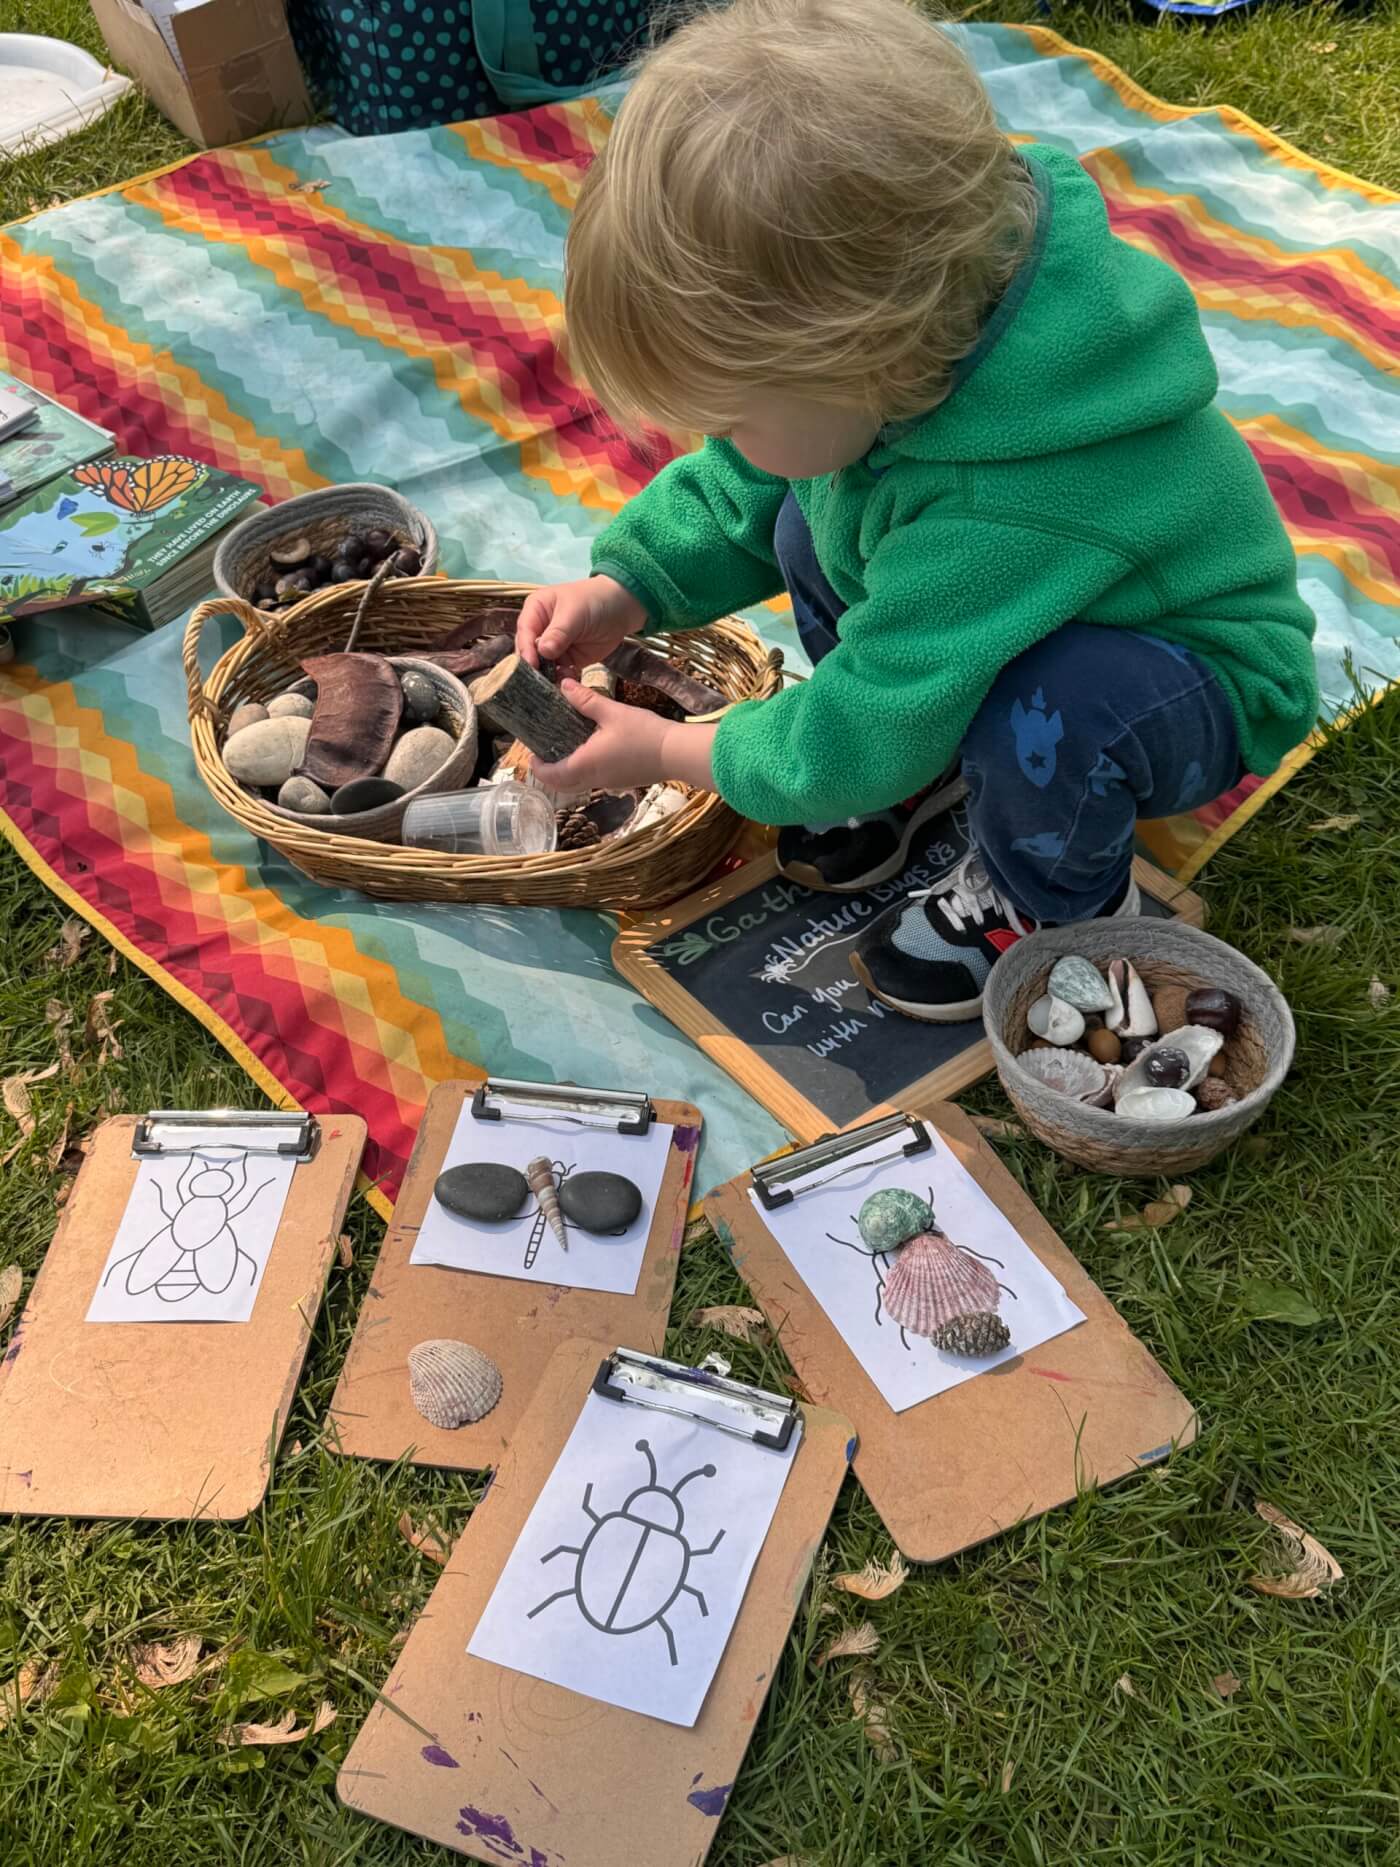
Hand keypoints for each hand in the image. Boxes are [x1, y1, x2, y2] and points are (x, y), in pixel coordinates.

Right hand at [516, 575, 647, 675]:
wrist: (622, 609)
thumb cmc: (594, 601)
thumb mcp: (575, 612)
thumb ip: (559, 632)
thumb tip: (543, 651)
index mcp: (535, 610)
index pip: (524, 632)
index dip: (526, 648)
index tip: (532, 663)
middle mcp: (540, 630)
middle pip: (529, 652)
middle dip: (534, 666)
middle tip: (539, 680)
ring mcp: (553, 647)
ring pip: (542, 665)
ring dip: (547, 675)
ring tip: (554, 683)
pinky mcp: (566, 660)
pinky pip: (558, 673)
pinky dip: (561, 679)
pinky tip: (568, 681)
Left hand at [534, 681, 718, 794]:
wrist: (677, 753)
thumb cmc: (644, 733)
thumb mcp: (612, 712)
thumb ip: (585, 699)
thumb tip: (563, 684)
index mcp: (586, 764)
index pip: (551, 775)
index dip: (538, 768)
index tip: (532, 754)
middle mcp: (594, 779)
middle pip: (563, 784)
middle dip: (550, 772)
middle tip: (545, 752)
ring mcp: (609, 783)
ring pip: (579, 783)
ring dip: (568, 771)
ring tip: (566, 747)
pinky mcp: (621, 781)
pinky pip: (595, 779)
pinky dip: (585, 770)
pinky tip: (591, 750)